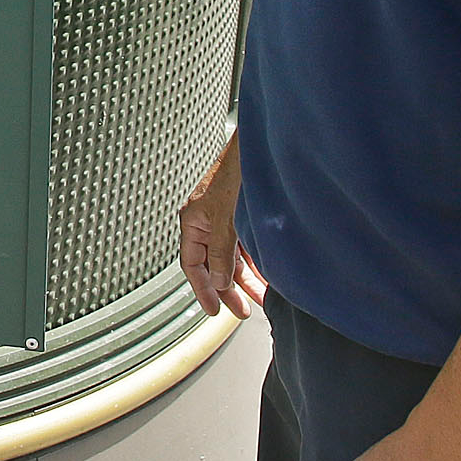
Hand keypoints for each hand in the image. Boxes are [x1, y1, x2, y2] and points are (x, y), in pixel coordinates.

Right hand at [177, 131, 266, 318]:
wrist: (258, 148)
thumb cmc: (236, 175)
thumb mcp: (226, 220)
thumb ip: (222, 254)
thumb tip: (220, 283)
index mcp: (193, 222)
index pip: (192, 264)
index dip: (202, 289)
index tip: (214, 310)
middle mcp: (206, 222)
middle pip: (214, 264)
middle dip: (228, 289)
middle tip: (242, 312)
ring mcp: (224, 219)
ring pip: (232, 257)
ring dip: (247, 278)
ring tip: (263, 297)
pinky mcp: (242, 214)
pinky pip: (246, 246)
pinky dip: (256, 261)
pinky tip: (268, 274)